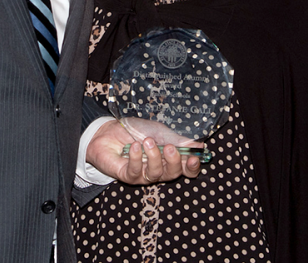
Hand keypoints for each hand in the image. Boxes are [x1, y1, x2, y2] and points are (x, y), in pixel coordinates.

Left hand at [85, 119, 202, 184]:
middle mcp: (158, 169)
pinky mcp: (127, 176)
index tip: (194, 157)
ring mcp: (142, 175)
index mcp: (169, 159)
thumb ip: (178, 140)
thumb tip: (199, 146)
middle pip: (173, 174)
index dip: (192, 167)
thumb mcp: (159, 131)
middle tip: (168, 147)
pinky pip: (135, 172)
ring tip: (147, 141)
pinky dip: (136, 158)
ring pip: (155, 174)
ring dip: (153, 157)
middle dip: (173, 161)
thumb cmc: (135, 131)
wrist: (108, 131)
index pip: (186, 169)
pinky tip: (134, 146)